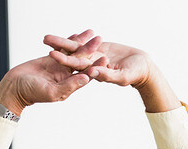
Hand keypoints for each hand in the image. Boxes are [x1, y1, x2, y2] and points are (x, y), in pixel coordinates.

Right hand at [0, 35, 94, 114]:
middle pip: (82, 61)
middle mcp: (67, 76)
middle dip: (91, 50)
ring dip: (81, 43)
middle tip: (100, 39)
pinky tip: (76, 34)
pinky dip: (68, 42)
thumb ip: (69, 85)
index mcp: (70, 85)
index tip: (104, 58)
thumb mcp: (52, 91)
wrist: (14, 87)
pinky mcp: (50, 60)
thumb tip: (86, 78)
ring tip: (90, 32)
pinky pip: (61, 49)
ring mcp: (59, 67)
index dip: (96, 66)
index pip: (86, 74)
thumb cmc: (31, 93)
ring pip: (72, 53)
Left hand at [45, 32, 178, 110]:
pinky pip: (85, 43)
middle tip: (44, 40)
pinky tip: (65, 33)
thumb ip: (107, 75)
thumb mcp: (121, 76)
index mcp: (93, 73)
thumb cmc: (134, 74)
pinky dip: (76, 38)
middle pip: (71, 56)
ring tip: (47, 37)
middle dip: (58, 48)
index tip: (52, 53)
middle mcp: (90, 65)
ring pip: (76, 49)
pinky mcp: (98, 49)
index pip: (76, 66)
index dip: (64, 60)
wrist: (142, 67)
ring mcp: (93, 57)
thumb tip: (92, 72)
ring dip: (62, 42)